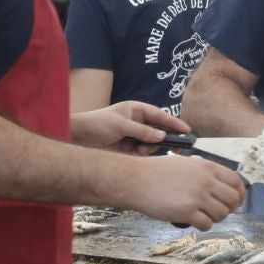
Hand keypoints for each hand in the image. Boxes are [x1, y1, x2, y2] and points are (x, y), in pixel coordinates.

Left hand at [72, 101, 188, 153]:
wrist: (77, 137)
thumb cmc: (96, 123)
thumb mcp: (120, 125)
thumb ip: (142, 131)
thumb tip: (161, 136)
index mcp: (137, 110)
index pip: (160, 115)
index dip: (174, 123)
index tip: (186, 130)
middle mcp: (137, 122)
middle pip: (159, 130)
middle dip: (164, 138)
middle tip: (176, 148)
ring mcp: (133, 135)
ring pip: (152, 143)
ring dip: (149, 147)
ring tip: (139, 149)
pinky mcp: (128, 148)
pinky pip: (142, 151)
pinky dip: (141, 153)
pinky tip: (133, 152)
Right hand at [124, 155, 244, 229]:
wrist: (135, 180)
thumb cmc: (156, 172)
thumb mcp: (186, 164)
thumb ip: (205, 174)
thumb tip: (221, 188)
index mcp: (207, 167)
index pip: (236, 181)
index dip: (240, 194)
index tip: (237, 201)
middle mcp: (205, 181)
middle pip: (233, 200)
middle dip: (230, 208)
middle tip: (220, 211)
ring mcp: (197, 197)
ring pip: (222, 214)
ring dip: (216, 218)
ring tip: (205, 216)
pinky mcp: (187, 212)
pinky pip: (207, 224)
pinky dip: (204, 225)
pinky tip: (196, 221)